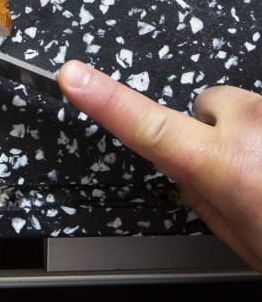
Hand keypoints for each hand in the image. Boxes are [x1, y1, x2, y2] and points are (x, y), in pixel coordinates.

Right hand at [59, 60, 261, 270]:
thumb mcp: (244, 240)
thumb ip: (203, 195)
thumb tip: (185, 167)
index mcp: (228, 167)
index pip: (148, 127)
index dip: (106, 101)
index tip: (73, 76)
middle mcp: (255, 127)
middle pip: (209, 105)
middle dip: (218, 130)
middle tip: (251, 174)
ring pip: (248, 106)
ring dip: (258, 132)